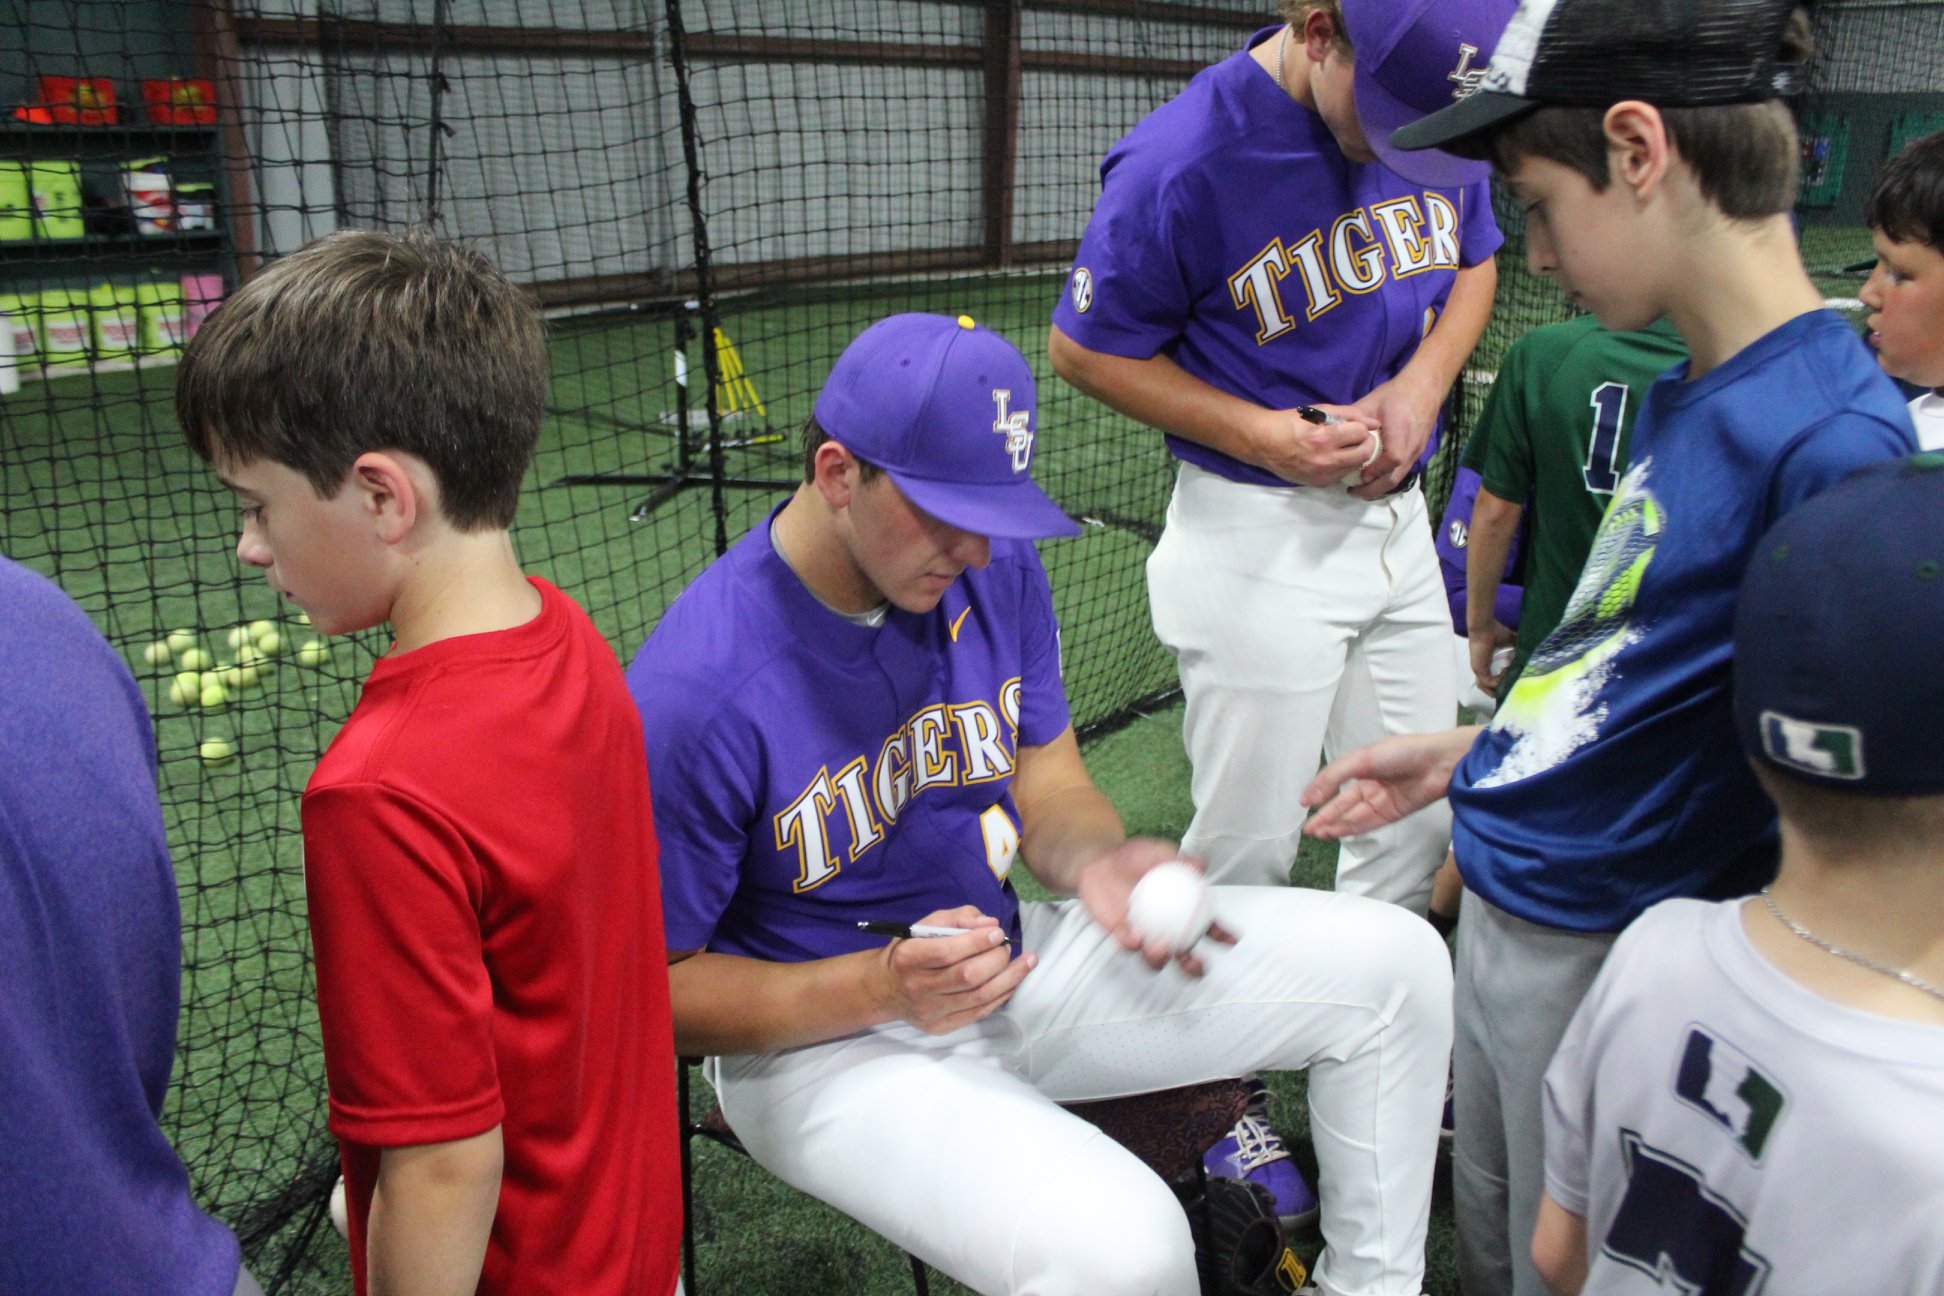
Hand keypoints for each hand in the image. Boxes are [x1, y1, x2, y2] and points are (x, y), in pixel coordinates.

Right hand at [872, 905, 1032, 1034]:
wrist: (885, 990)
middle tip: (1007, 946)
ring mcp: (930, 1011)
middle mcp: (918, 987)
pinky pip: (979, 1012)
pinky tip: (1013, 981)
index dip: (977, 942)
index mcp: (909, 958)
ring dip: (1009, 978)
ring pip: (979, 997)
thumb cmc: (909, 951)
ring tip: (1027, 962)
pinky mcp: (941, 1027)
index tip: (998, 933)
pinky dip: (1001, 995)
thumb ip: (957, 918)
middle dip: (996, 959)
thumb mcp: (924, 925)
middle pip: (968, 976)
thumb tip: (990, 924)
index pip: (947, 952)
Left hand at [1075, 839, 1236, 975]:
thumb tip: (1200, 865)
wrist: (1100, 858)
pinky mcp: (1121, 935)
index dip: (1222, 936)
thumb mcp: (1160, 854)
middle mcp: (1166, 929)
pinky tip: (1136, 936)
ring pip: (1156, 960)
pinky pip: (1128, 946)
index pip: (1207, 927)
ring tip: (1162, 946)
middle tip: (1197, 962)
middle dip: (1194, 968)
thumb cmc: (1134, 856)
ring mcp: (1144, 935)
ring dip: (1161, 958)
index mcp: (1182, 911)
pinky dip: (1134, 944)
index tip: (1232, 940)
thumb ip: (1180, 860)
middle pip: (1184, 957)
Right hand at [1248, 403, 1379, 486]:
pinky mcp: (1319, 484)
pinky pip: (1342, 475)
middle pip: (1365, 453)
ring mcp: (1323, 475)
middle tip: (1357, 438)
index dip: (1360, 427)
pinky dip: (1342, 466)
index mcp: (1324, 437)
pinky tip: (1332, 458)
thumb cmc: (1290, 423)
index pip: (1361, 433)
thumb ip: (1348, 414)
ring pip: (1356, 466)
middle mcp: (1325, 459)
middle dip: (1366, 443)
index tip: (1354, 426)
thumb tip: (1373, 422)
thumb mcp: (1317, 411)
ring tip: (1344, 448)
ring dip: (1355, 456)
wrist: (1264, 444)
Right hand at [1300, 727, 1480, 838]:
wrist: (1438, 763)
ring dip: (1335, 825)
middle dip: (1325, 816)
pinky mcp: (1393, 814)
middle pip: (1342, 804)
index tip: (1303, 804)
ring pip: (1353, 816)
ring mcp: (1381, 801)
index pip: (1335, 782)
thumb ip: (1333, 778)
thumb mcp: (1361, 759)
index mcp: (1362, 766)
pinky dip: (1351, 828)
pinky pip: (1368, 823)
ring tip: (1317, 833)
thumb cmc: (1400, 753)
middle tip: (1308, 829)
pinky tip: (1336, 832)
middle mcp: (1370, 784)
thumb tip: (1308, 798)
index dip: (1319, 792)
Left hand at [1343, 375, 1439, 499]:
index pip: (1392, 458)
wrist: (1424, 388)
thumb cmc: (1395, 394)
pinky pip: (1403, 471)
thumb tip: (1335, 432)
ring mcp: (1417, 450)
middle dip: (1374, 489)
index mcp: (1400, 430)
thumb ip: (1355, 419)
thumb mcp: (1372, 403)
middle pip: (1395, 476)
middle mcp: (1411, 444)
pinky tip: (1375, 480)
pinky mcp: (1418, 451)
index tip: (1358, 477)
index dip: (1375, 471)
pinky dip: (1388, 479)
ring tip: (1363, 491)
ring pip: (1400, 477)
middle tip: (1354, 492)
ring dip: (1381, 487)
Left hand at [1468, 620, 1515, 695]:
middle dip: (1500, 691)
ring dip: (1500, 688)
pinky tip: (1507, 671)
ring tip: (1511, 682)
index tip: (1514, 681)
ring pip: (1488, 688)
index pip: (1492, 679)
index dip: (1502, 683)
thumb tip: (1531, 650)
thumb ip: (1518, 647)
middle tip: (1513, 689)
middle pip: (1488, 688)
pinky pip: (1491, 683)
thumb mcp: (1510, 640)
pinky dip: (1500, 680)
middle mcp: (1481, 669)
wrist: (1484, 626)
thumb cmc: (1494, 631)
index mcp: (1486, 663)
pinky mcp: (1479, 670)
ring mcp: (1479, 670)